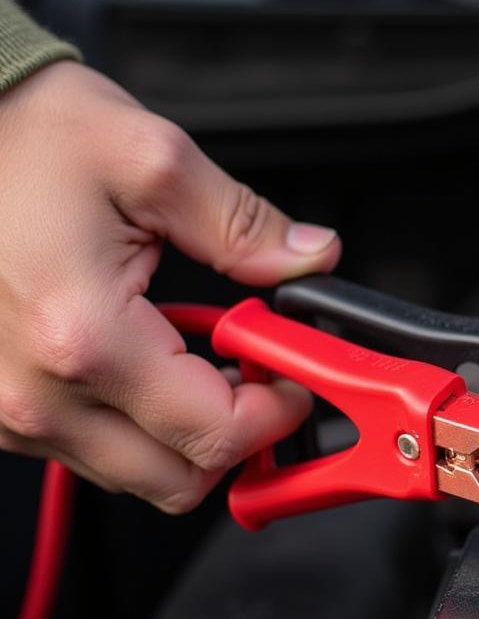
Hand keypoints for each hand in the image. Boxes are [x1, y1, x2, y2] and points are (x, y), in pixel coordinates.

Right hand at [0, 61, 340, 511]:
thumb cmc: (23, 138)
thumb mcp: (153, 162)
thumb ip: (244, 225)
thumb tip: (309, 258)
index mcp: (85, 339)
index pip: (214, 434)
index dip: (276, 412)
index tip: (293, 375)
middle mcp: (37, 394)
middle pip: (178, 480)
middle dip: (238, 434)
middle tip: (257, 373)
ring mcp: (9, 410)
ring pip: (136, 472)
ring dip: (187, 430)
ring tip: (201, 357)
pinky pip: (89, 448)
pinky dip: (137, 421)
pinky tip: (149, 359)